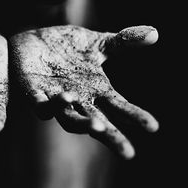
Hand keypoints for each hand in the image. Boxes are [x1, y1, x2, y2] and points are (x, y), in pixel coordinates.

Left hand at [10, 25, 158, 158]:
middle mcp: (77, 98)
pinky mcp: (32, 90)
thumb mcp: (97, 42)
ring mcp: (54, 97)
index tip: (154, 127)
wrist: (34, 40)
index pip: (118, 106)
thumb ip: (122, 42)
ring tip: (97, 127)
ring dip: (82, 124)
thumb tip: (155, 34)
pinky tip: (52, 105)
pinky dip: (46, 106)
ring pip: (68, 118)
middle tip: (128, 153)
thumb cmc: (67, 47)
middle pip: (97, 122)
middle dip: (111, 136)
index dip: (134, 116)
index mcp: (95, 89)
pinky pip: (39, 104)